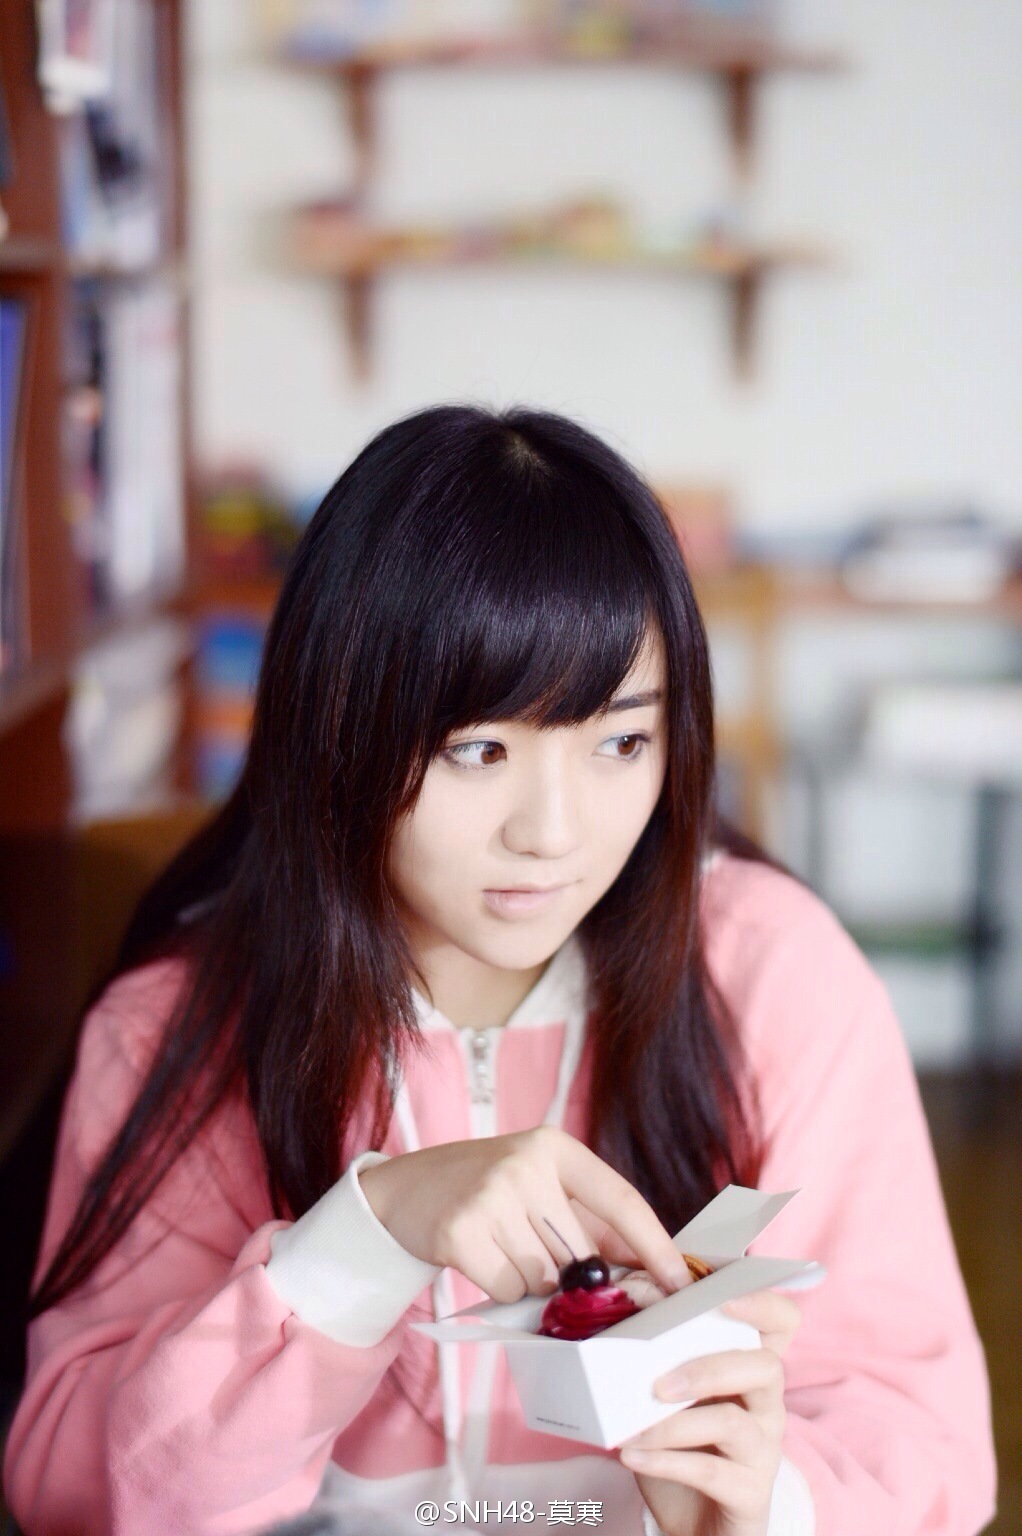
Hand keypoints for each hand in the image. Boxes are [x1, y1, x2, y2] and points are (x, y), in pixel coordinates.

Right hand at [358, 1126, 694, 1302]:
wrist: (405, 1189)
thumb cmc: (489, 1192)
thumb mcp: (542, 1186)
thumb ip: (595, 1224)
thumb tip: (653, 1271)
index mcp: (556, 1147)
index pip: (622, 1202)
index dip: (655, 1247)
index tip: (681, 1283)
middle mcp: (526, 1164)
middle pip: (583, 1255)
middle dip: (573, 1275)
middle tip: (538, 1253)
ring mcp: (492, 1195)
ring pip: (547, 1279)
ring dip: (533, 1281)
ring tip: (503, 1247)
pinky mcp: (461, 1231)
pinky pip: (510, 1290)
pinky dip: (502, 1287)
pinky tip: (482, 1257)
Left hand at [618, 1288, 801, 1535]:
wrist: (694, 1521)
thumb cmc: (682, 1444)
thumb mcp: (671, 1394)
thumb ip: (658, 1350)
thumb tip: (624, 1299)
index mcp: (751, 1367)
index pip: (782, 1321)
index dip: (762, 1303)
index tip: (723, 1297)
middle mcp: (768, 1403)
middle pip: (765, 1367)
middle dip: (709, 1368)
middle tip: (657, 1384)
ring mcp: (764, 1449)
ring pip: (733, 1422)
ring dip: (676, 1423)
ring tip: (634, 1428)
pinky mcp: (750, 1492)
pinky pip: (710, 1472)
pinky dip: (665, 1461)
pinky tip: (632, 1455)